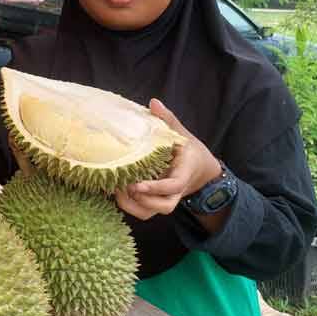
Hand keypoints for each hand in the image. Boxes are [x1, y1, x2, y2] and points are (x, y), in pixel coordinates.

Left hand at [115, 98, 221, 220]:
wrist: (201, 170)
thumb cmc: (188, 150)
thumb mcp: (181, 133)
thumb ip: (168, 120)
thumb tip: (153, 102)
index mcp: (184, 173)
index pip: (173, 186)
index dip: (155, 188)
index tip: (137, 185)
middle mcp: (176, 191)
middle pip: (164, 206)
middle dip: (143, 201)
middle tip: (123, 186)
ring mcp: (166, 198)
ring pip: (152, 213)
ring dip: (132, 206)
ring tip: (115, 189)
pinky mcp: (156, 202)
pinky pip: (144, 211)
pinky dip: (129, 206)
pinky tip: (115, 191)